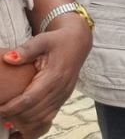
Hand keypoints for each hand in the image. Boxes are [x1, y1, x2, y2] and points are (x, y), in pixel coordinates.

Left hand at [0, 17, 92, 138]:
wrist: (78, 43)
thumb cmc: (58, 41)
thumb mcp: (42, 40)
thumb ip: (26, 49)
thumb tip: (9, 58)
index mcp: (54, 76)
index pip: (30, 99)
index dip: (11, 107)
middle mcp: (61, 90)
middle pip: (34, 113)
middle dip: (15, 117)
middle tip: (0, 113)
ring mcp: (63, 96)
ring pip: (42, 119)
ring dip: (24, 123)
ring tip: (8, 118)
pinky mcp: (63, 99)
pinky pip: (48, 118)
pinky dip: (34, 124)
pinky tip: (20, 123)